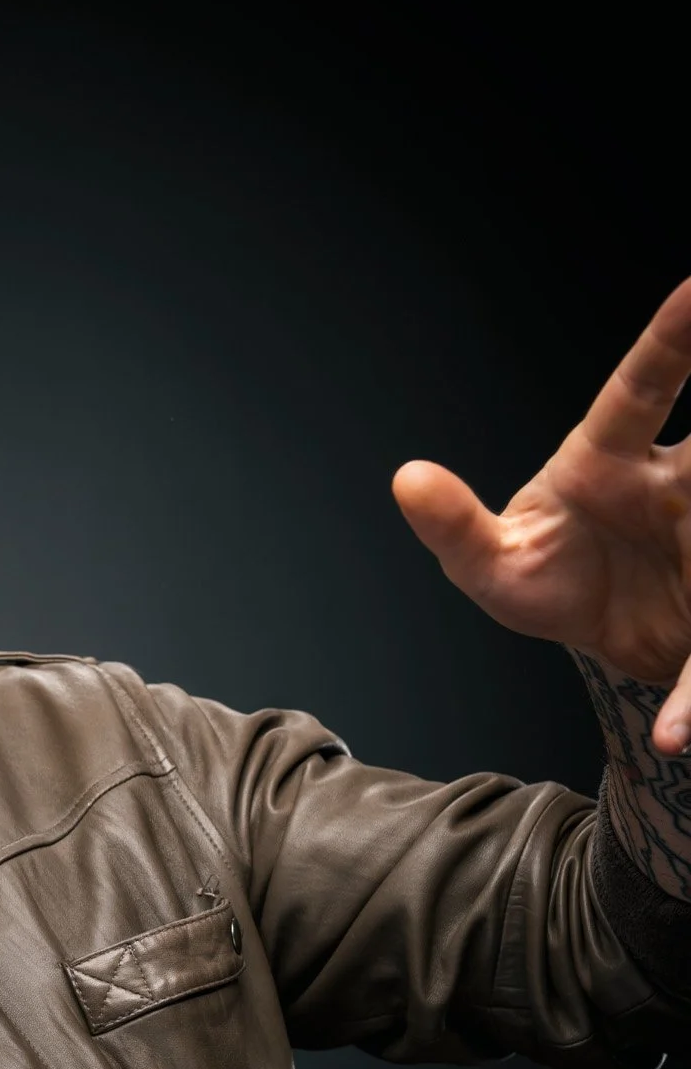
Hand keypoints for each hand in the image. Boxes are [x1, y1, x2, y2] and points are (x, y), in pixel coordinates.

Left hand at [393, 279, 690, 754]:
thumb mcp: (493, 566)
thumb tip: (407, 479)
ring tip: (690, 603)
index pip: (643, 386)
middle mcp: (678, 479)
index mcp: (613, 457)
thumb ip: (454, 526)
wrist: (600, 645)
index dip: (672, 338)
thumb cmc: (550, 578)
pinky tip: (676, 730)